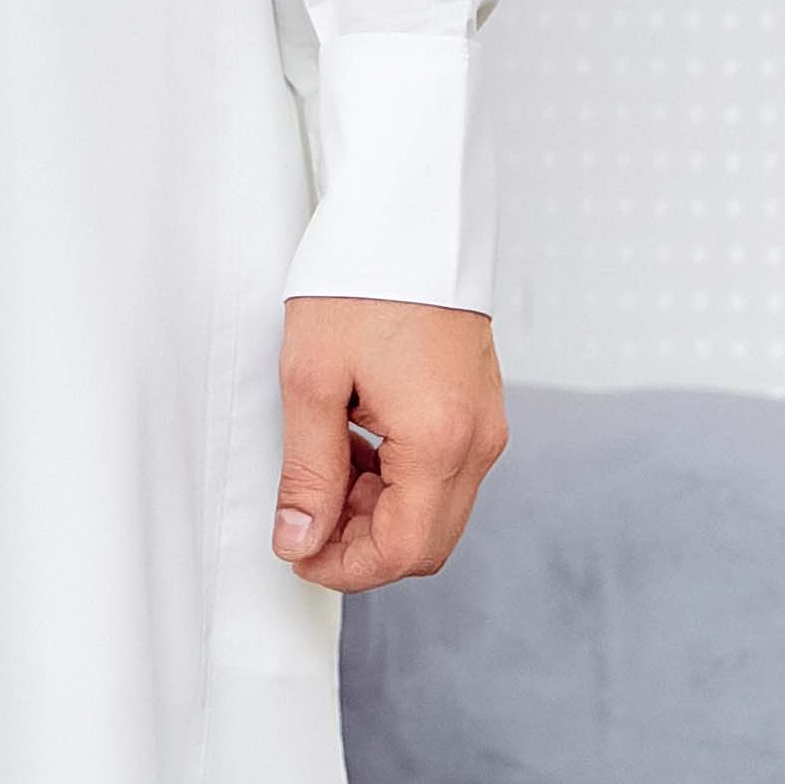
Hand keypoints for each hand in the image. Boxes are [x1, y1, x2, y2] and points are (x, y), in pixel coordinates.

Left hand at [273, 296, 504, 590]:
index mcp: (442, 440)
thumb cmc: (357, 283)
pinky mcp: (481, 408)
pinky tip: (354, 448)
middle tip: (304, 520)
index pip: (403, 550)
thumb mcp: (311, 379)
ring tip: (323, 470)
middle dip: (362, 546)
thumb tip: (299, 540)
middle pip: (428, 542)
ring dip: (378, 513)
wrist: (407, 216)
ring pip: (436, 511)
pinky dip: (399, 481)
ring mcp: (487, 425)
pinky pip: (445, 473)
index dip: (344, 567)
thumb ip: (308, 471)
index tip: (296, 552)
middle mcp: (480, 442)